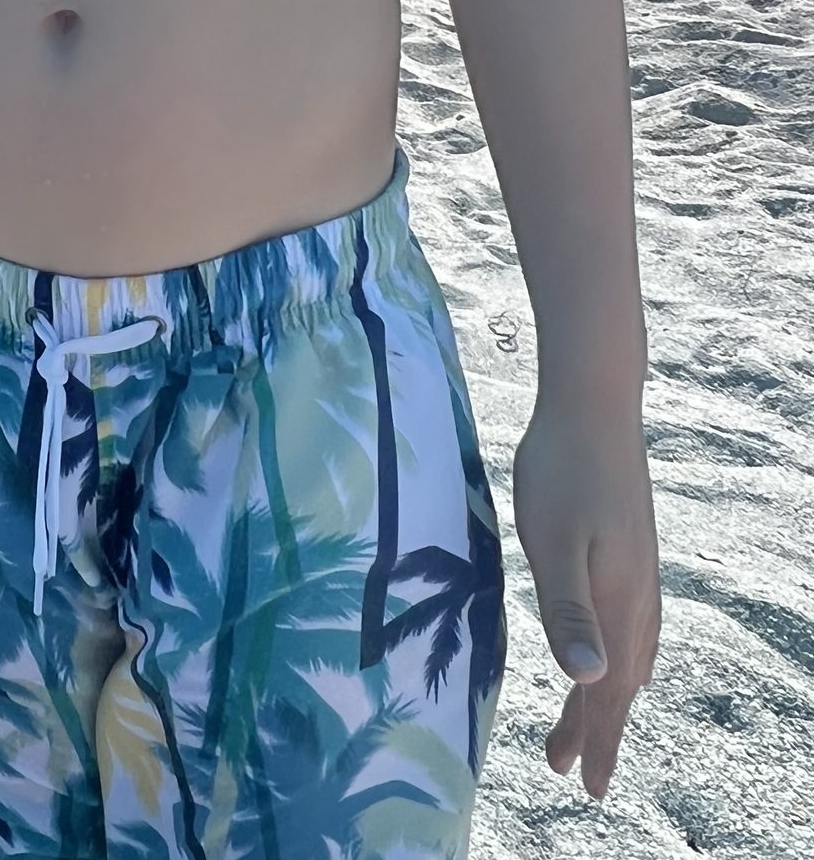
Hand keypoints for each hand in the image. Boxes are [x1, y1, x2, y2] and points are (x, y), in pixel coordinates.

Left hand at [511, 399, 660, 800]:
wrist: (595, 404)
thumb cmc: (562, 469)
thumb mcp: (552, 541)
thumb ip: (567, 610)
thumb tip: (588, 682)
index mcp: (617, 603)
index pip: (609, 690)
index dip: (599, 738)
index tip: (588, 787)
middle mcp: (637, 596)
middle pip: (620, 680)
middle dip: (597, 727)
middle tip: (574, 772)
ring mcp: (640, 572)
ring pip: (629, 653)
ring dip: (608, 695)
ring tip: (592, 725)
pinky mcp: (632, 551)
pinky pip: (635, 626)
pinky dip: (625, 658)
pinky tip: (619, 653)